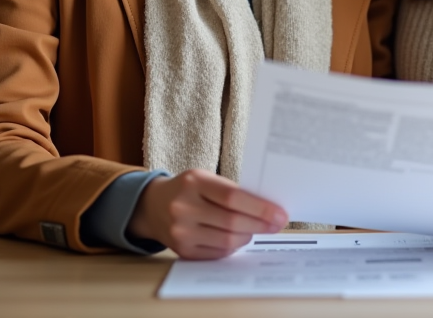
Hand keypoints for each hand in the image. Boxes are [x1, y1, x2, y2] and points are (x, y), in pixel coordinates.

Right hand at [126, 169, 286, 259]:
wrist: (153, 206)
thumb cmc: (188, 190)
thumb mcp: (205, 179)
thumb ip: (232, 191)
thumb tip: (268, 209)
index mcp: (194, 182)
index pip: (233, 196)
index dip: (260, 207)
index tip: (280, 213)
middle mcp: (184, 207)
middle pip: (232, 222)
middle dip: (260, 225)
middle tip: (278, 224)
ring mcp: (181, 232)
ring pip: (227, 241)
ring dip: (248, 236)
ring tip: (256, 229)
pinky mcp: (182, 251)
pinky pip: (218, 253)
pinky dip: (234, 247)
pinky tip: (239, 238)